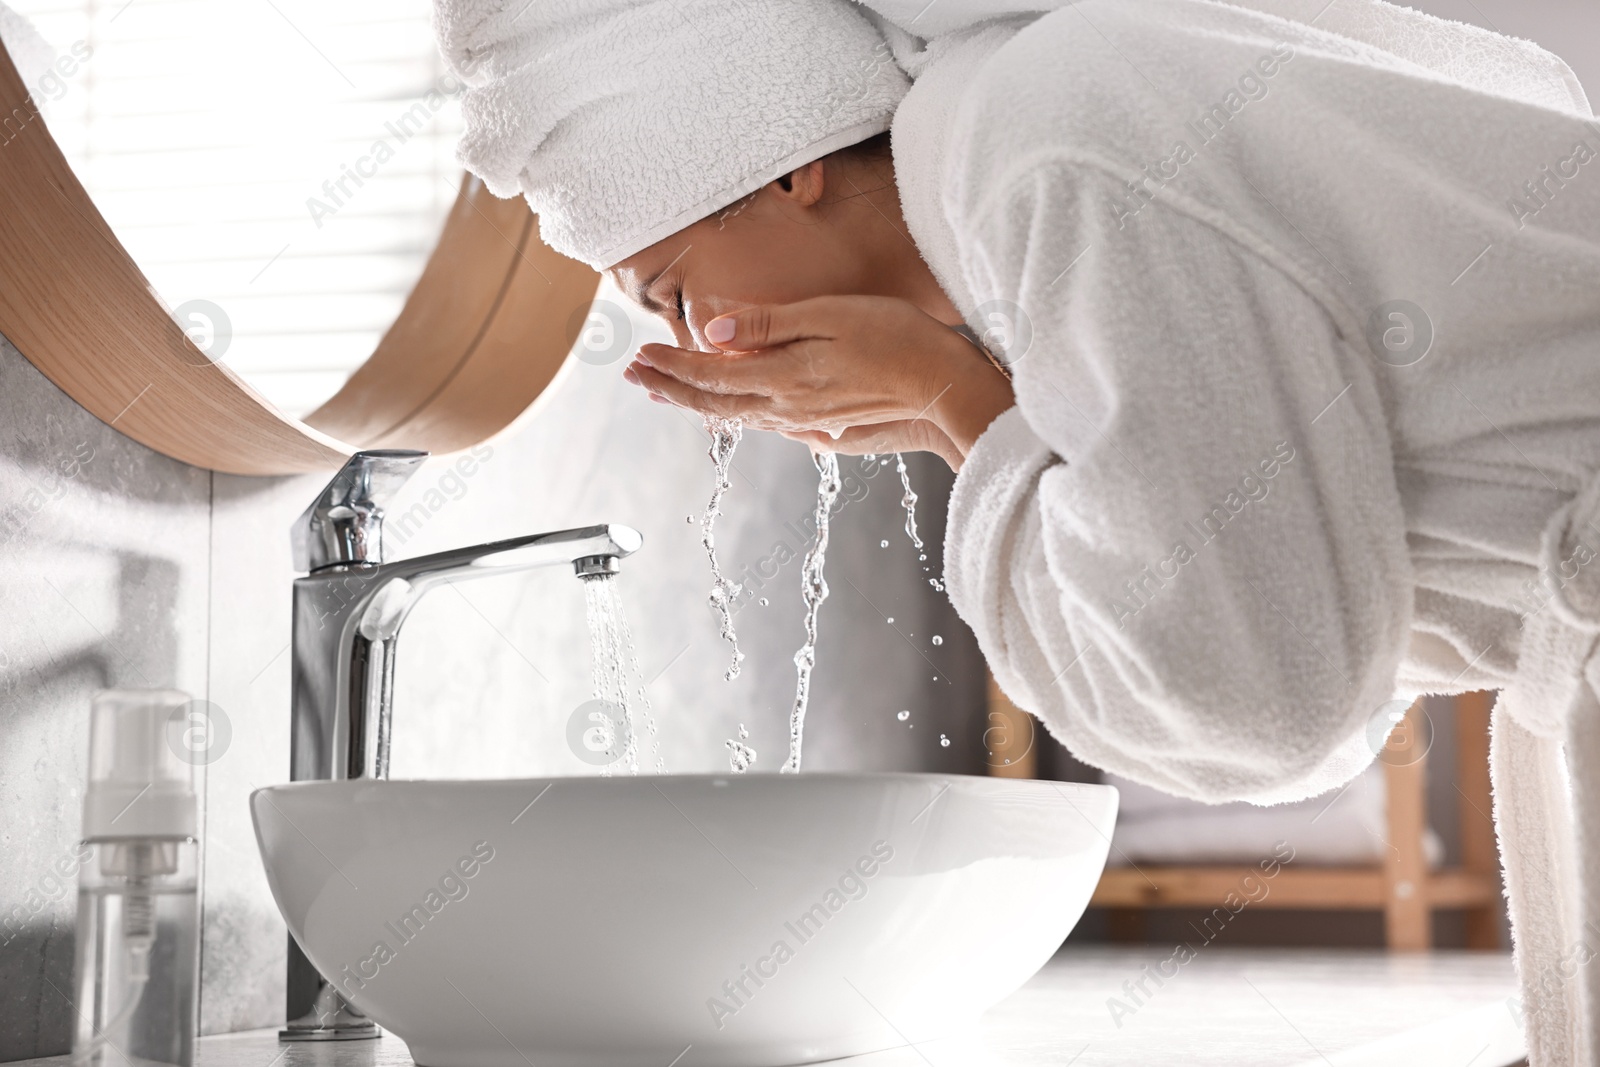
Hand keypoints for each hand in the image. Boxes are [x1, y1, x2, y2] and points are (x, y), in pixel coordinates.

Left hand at [622, 295, 1014, 469]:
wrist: (948, 389)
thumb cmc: (897, 340)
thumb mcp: (829, 317)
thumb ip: (769, 326)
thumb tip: (712, 332)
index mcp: (781, 378)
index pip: (710, 373)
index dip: (671, 365)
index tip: (638, 357)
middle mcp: (786, 407)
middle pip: (715, 401)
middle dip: (671, 387)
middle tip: (635, 378)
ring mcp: (807, 421)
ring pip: (738, 415)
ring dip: (699, 402)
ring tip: (670, 393)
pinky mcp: (828, 426)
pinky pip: (767, 422)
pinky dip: (737, 413)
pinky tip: (735, 409)